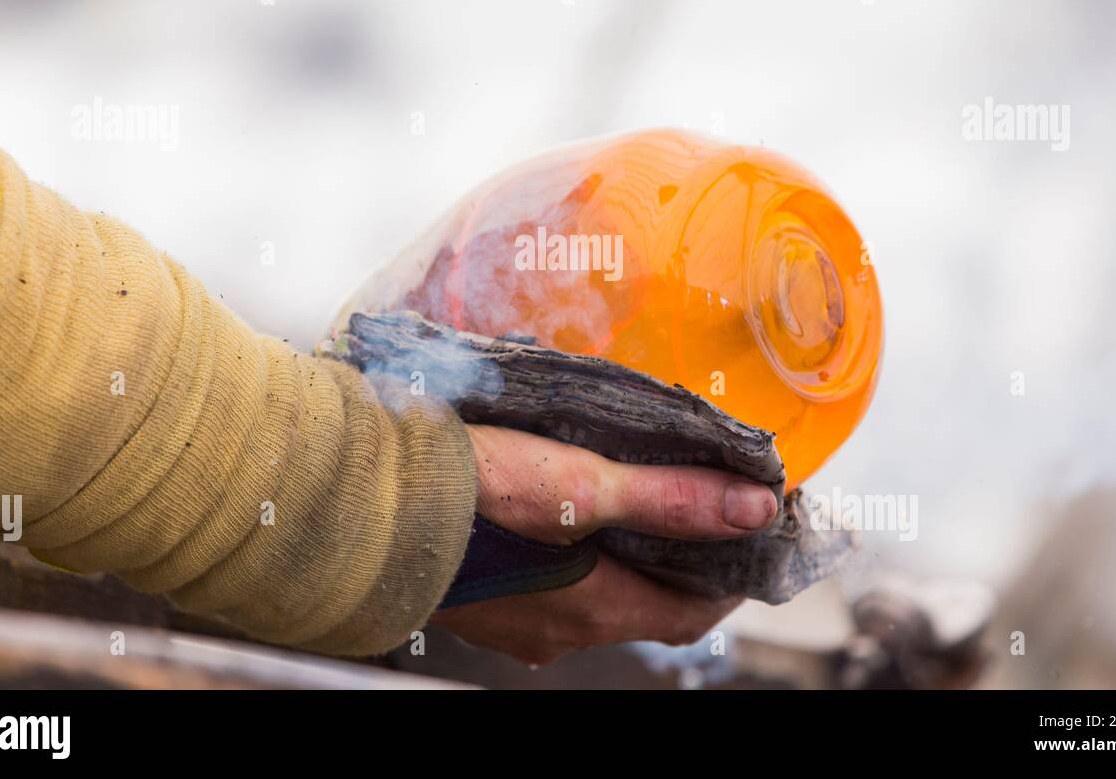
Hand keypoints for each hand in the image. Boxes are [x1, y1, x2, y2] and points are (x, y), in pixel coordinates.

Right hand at [431, 424, 778, 665]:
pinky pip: (549, 589)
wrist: (361, 501)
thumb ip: (670, 498)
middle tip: (700, 506)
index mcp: (594, 610)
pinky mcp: (481, 601)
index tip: (751, 534)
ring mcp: (516, 623)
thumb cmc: (469, 492)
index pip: (692, 616)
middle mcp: (558, 631)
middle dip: (680, 563)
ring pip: (595, 597)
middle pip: (644, 606)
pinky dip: (578, 558)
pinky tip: (565, 511)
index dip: (730, 579)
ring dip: (626, 557)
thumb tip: (754, 509)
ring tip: (639, 496)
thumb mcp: (583, 484)